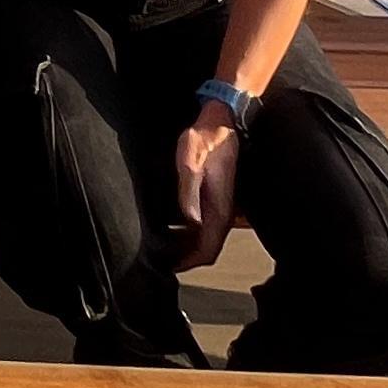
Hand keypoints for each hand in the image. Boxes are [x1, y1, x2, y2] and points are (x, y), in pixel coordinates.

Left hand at [172, 110, 240, 269]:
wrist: (223, 121)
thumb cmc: (206, 140)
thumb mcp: (190, 164)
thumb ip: (188, 193)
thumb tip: (188, 223)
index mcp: (218, 209)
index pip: (208, 250)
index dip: (189, 263)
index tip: (170, 267)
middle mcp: (224, 212)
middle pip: (207, 247)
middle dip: (187, 257)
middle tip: (163, 257)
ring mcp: (223, 205)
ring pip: (207, 236)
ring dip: (189, 244)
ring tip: (165, 244)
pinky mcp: (219, 196)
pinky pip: (207, 223)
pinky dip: (192, 230)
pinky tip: (175, 224)